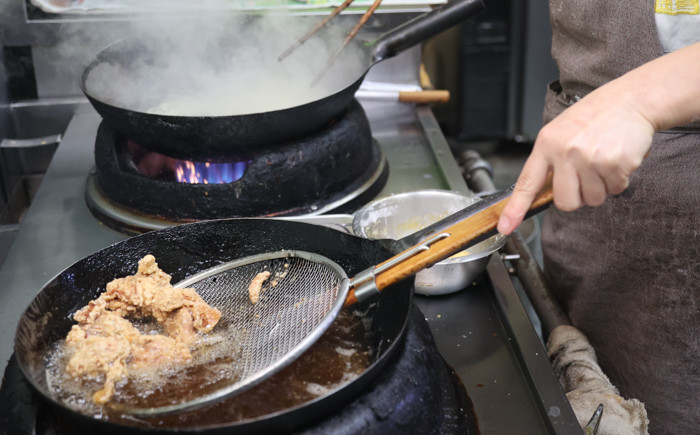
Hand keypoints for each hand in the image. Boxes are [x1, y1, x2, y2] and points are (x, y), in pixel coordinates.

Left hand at [496, 83, 653, 234]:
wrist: (631, 100)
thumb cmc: (595, 116)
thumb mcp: (561, 132)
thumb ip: (550, 160)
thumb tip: (541, 193)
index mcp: (547, 144)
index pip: (526, 183)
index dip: (515, 208)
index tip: (506, 226)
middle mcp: (565, 152)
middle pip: (565, 202)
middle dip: (578, 196)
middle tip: (586, 174)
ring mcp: (589, 158)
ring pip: (593, 200)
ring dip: (601, 187)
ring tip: (602, 161)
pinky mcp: (614, 163)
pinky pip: (615, 190)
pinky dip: (619, 180)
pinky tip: (617, 158)